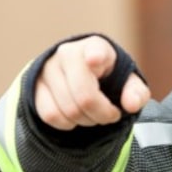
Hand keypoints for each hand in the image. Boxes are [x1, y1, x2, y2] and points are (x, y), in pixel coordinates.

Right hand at [34, 35, 150, 129]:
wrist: (81, 75)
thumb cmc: (110, 78)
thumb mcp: (128, 83)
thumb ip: (136, 93)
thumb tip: (131, 105)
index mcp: (96, 47)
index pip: (95, 51)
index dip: (95, 57)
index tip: (96, 60)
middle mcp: (68, 53)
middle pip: (84, 96)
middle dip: (101, 114)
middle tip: (110, 115)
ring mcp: (48, 69)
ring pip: (68, 109)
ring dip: (86, 121)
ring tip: (93, 114)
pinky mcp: (35, 86)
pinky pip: (51, 115)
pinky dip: (67, 124)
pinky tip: (75, 117)